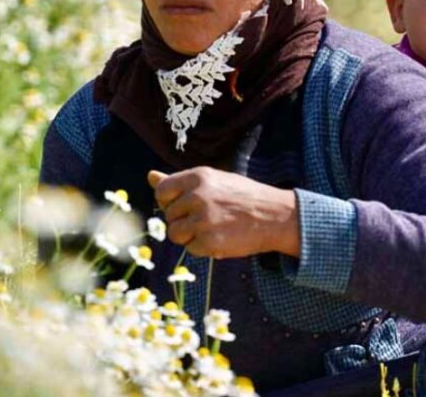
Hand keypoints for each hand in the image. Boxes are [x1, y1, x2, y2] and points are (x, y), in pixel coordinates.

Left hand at [148, 167, 299, 259]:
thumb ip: (179, 181)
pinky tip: (219, 238)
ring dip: (188, 236)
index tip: (183, 205)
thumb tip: (150, 176)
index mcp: (198, 177)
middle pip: (169, 215)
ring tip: (209, 230)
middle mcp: (198, 197)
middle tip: (206, 218)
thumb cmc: (242, 196)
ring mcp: (203, 220)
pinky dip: (202, 247)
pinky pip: (191, 249)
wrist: (275, 216)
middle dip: (182, 220)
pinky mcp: (210, 242)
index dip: (169, 202)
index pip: (162, 191)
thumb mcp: (212, 181)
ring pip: (175, 234)